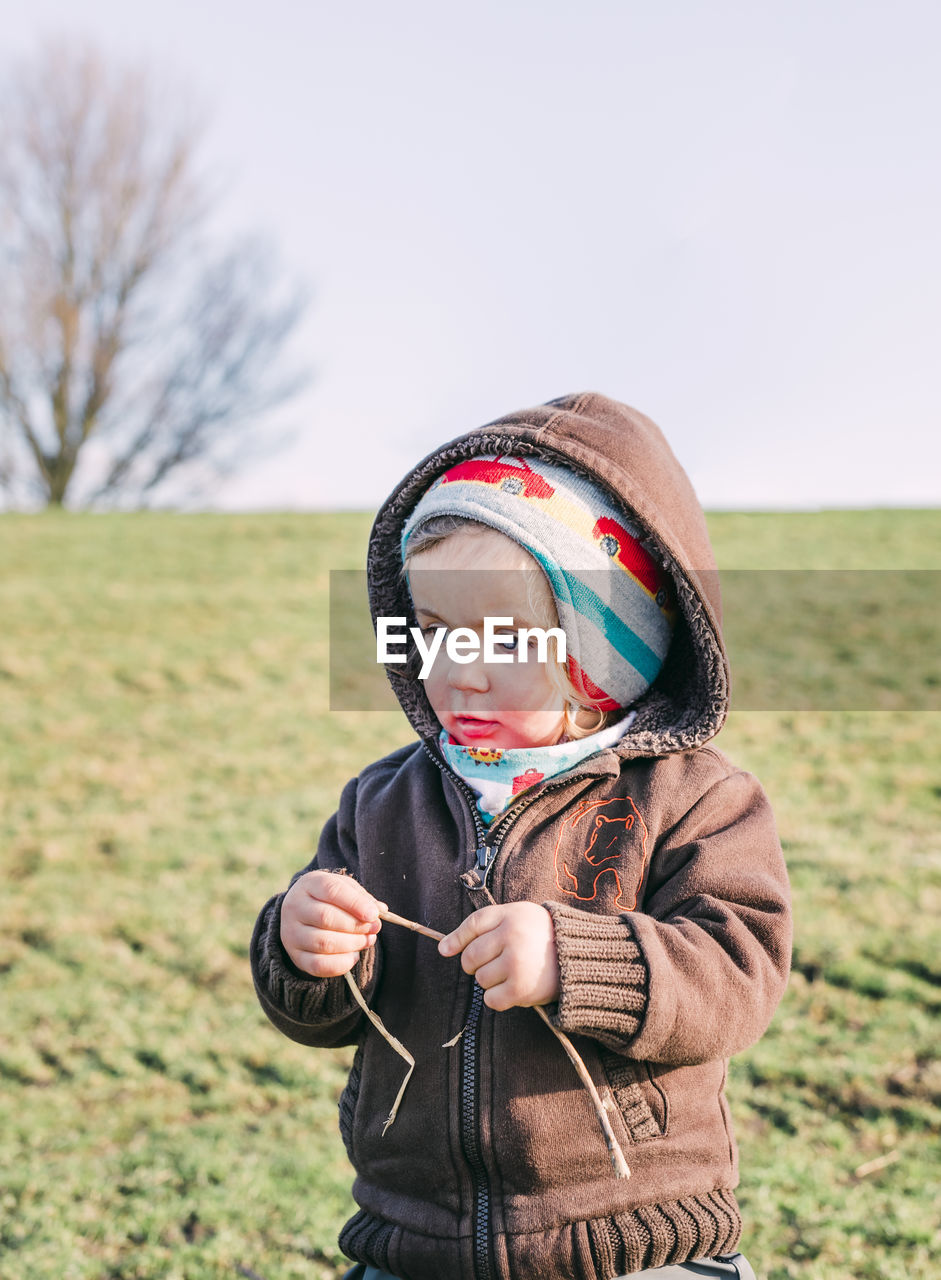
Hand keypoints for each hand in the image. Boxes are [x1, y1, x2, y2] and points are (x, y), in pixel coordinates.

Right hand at [280, 870, 385, 977]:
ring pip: (323, 943)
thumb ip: (362, 897)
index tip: (374, 914)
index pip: (331, 890)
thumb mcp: (344, 888)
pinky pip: (318, 965)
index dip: (355, 903)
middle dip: (356, 925)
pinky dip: (341, 963)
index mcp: (309, 884)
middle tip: (374, 928)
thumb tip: (380, 910)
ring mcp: (292, 933)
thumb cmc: (328, 898)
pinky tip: (354, 956)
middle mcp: (295, 907)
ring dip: (352, 944)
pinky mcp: (296, 956)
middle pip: (326, 917)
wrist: (300, 914)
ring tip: (366, 940)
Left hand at [438, 902, 559, 1010]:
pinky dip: (497, 998)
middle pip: (471, 956)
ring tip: (510, 974)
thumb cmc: (544, 936)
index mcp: (511, 915)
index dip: (456, 938)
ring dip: (490, 981)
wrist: (581, 959)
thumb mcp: (519, 916)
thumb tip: (443, 948)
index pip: (473, 924)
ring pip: (480, 978)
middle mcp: (512, 937)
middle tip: (491, 964)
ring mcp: (516, 963)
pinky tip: (512, 989)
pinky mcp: (520, 989)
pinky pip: (490, 999)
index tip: (446, 950)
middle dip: (474, 964)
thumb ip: (486, 925)